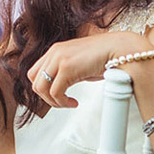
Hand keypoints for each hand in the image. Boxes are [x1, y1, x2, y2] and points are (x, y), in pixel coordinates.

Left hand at [27, 30, 153, 107]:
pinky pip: (55, 92)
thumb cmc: (105, 57)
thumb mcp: (80, 64)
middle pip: (34, 80)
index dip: (43, 87)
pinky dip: (62, 102)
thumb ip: (67, 72)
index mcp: (56, 50)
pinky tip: (74, 103)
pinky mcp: (66, 68)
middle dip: (45, 95)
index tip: (56, 95)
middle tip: (61, 101)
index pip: (35, 72)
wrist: (119, 49)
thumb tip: (60, 88)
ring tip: (67, 103)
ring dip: (53, 101)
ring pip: (40, 88)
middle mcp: (54, 52)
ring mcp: (59, 59)